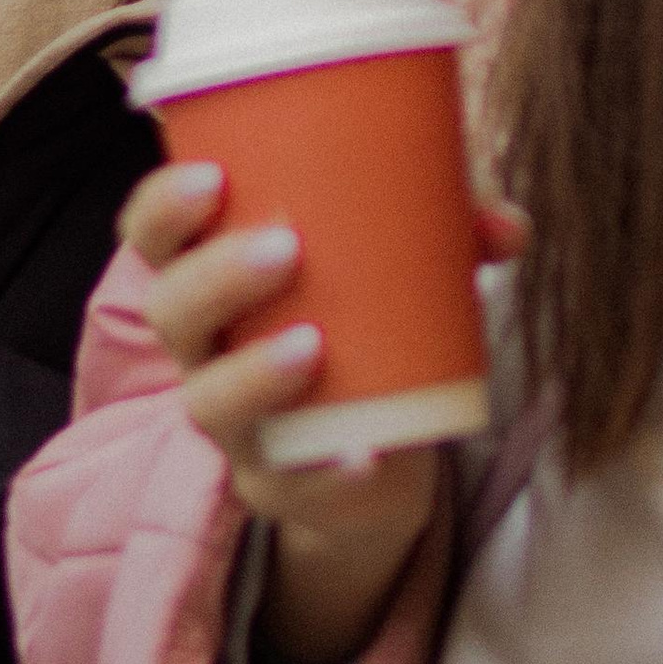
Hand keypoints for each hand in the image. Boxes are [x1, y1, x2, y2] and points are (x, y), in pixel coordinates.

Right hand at [120, 161, 515, 663]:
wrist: (379, 453)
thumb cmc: (368, 327)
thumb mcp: (401, 271)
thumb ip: (448, 235)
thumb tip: (507, 224)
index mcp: (214, 281)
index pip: (155, 238)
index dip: (164, 207)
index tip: (211, 176)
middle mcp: (206, 352)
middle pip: (172, 313)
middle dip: (217, 277)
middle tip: (285, 248)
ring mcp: (236, 425)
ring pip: (210, 402)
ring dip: (253, 372)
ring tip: (312, 344)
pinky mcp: (279, 487)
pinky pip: (285, 487)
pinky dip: (326, 473)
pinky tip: (364, 454)